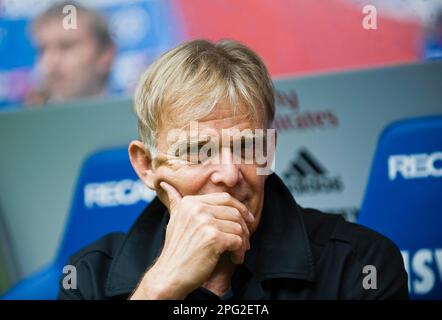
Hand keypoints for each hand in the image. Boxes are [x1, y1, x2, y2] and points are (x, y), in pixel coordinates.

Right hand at [130, 182, 253, 298]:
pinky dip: (240, 251)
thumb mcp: (174, 220)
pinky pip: (238, 241)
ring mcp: (205, 222)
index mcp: (190, 202)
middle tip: (244, 241)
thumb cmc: (176, 249)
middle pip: (235, 212)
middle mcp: (197, 208)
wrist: (170, 274)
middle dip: (244, 228)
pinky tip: (235, 258)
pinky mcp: (213, 238)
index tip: (247, 220)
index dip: (240, 209)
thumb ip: (175, 202)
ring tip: (238, 252)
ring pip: (238, 227)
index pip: (225, 198)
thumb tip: (166, 185)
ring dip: (243, 242)